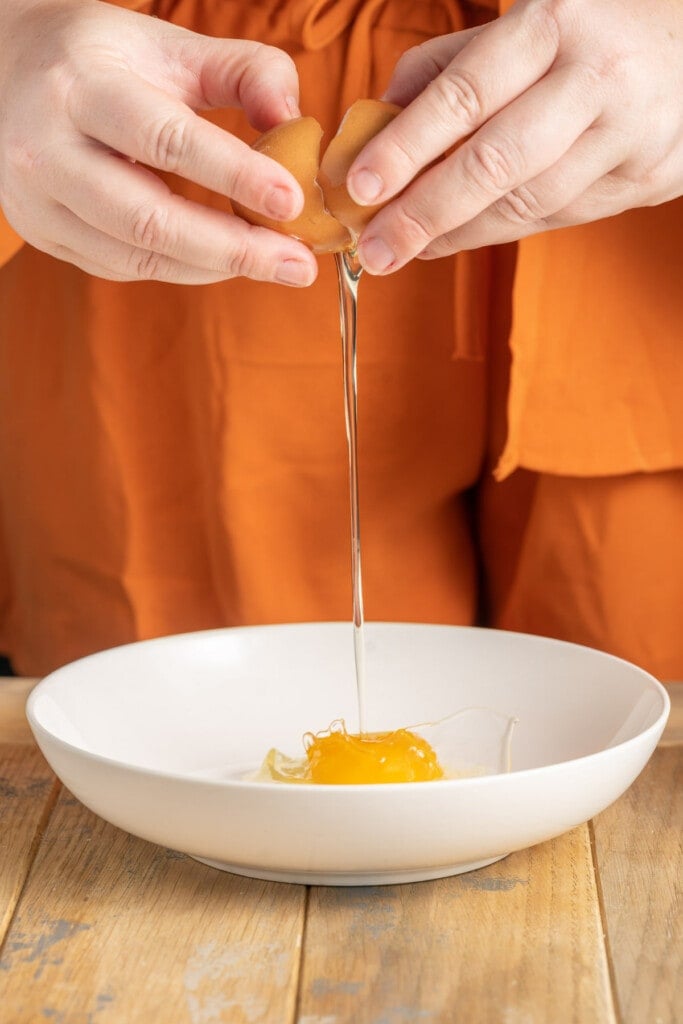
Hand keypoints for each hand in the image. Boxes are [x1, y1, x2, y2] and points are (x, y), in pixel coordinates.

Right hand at [0, 0, 317, 285]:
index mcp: (80, 86)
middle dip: (234, 249)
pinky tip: (224, 260)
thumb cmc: (101, 59)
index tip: (292, 201)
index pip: (166, 139)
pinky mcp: (44, 234)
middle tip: (299, 265)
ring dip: (216, 267)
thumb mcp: (167, 45)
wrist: (2, 71)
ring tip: (274, 264)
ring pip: (138, 256)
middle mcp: (47, 149)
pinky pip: (124, 267)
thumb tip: (296, 122)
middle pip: (150, 220)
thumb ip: (242, 71)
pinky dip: (184, 268)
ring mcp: (39, 201)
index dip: (233, 175)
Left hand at [347, 0, 682, 273]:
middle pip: (493, 163)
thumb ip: (452, 64)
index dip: (406, 147)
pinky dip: (501, 231)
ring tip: (408, 248)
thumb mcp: (529, 22)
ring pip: (526, 203)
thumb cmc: (598, 31)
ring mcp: (626, 136)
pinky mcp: (644, 179)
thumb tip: (379, 118)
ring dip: (457, 233)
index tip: (359, 188)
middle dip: (424, 213)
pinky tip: (459, 236)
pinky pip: (558, 217)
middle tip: (376, 247)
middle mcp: (594, 80)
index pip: (465, 94)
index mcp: (554, 24)